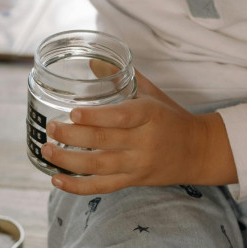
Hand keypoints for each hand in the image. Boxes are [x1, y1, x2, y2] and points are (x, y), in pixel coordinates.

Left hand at [40, 70, 236, 194]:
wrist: (199, 151)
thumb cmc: (170, 118)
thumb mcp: (151, 94)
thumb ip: (122, 78)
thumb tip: (92, 61)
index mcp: (149, 115)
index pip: (120, 116)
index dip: (95, 117)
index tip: (73, 112)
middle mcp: (143, 142)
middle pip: (103, 141)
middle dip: (72, 136)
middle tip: (51, 129)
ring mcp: (137, 164)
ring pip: (98, 166)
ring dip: (68, 161)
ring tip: (47, 151)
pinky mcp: (133, 181)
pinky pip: (102, 187)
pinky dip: (77, 187)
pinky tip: (57, 180)